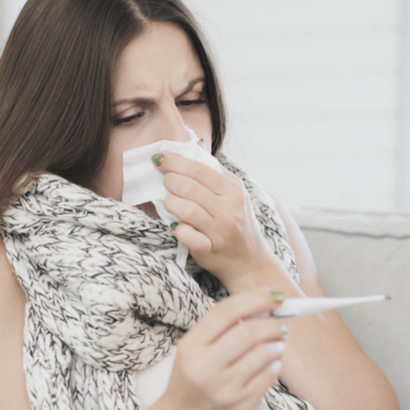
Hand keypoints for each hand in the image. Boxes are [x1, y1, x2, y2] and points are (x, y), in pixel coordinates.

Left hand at [154, 152, 281, 289]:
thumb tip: (194, 147)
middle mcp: (229, 208)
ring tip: (170, 204)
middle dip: (169, 181)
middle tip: (164, 183)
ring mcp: (220, 230)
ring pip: (185, 209)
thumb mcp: (234, 195)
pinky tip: (176, 226)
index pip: (199, 169)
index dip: (174, 161)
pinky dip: (176, 229)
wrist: (251, 262)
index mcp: (234, 190)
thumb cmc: (237, 224)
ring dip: (170, 204)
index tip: (158, 158)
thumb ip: (215, 173)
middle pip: (189, 187)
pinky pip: (186, 235)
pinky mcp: (210, 249)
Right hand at [156, 288, 287, 409]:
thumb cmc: (190, 381)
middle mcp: (205, 366)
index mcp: (191, 346)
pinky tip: (270, 364)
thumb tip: (263, 307)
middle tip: (280, 323)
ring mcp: (224, 388)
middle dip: (272, 323)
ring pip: (264, 354)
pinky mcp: (240, 405)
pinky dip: (275, 365)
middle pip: (249, 331)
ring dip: (277, 344)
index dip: (256, 298)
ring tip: (276, 344)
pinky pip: (268, 376)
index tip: (275, 295)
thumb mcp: (193, 351)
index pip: (227, 311)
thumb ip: (221, 330)